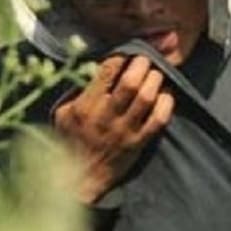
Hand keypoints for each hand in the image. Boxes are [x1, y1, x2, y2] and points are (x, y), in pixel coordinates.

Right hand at [52, 54, 174, 203]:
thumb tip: (93, 67)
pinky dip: (166, 103)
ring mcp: (125, 130)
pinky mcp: (139, 143)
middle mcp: (106, 116)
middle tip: (146, 58)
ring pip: (147, 97)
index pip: (107, 71)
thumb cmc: (70, 141)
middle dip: (142, 64)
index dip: (120, 56)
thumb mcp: (63, 114)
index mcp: (85, 106)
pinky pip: (159, 119)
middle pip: (131, 82)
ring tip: (156, 73)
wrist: (81, 178)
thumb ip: (78, 92)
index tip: (126, 53)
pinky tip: (165, 95)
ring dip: (155, 80)